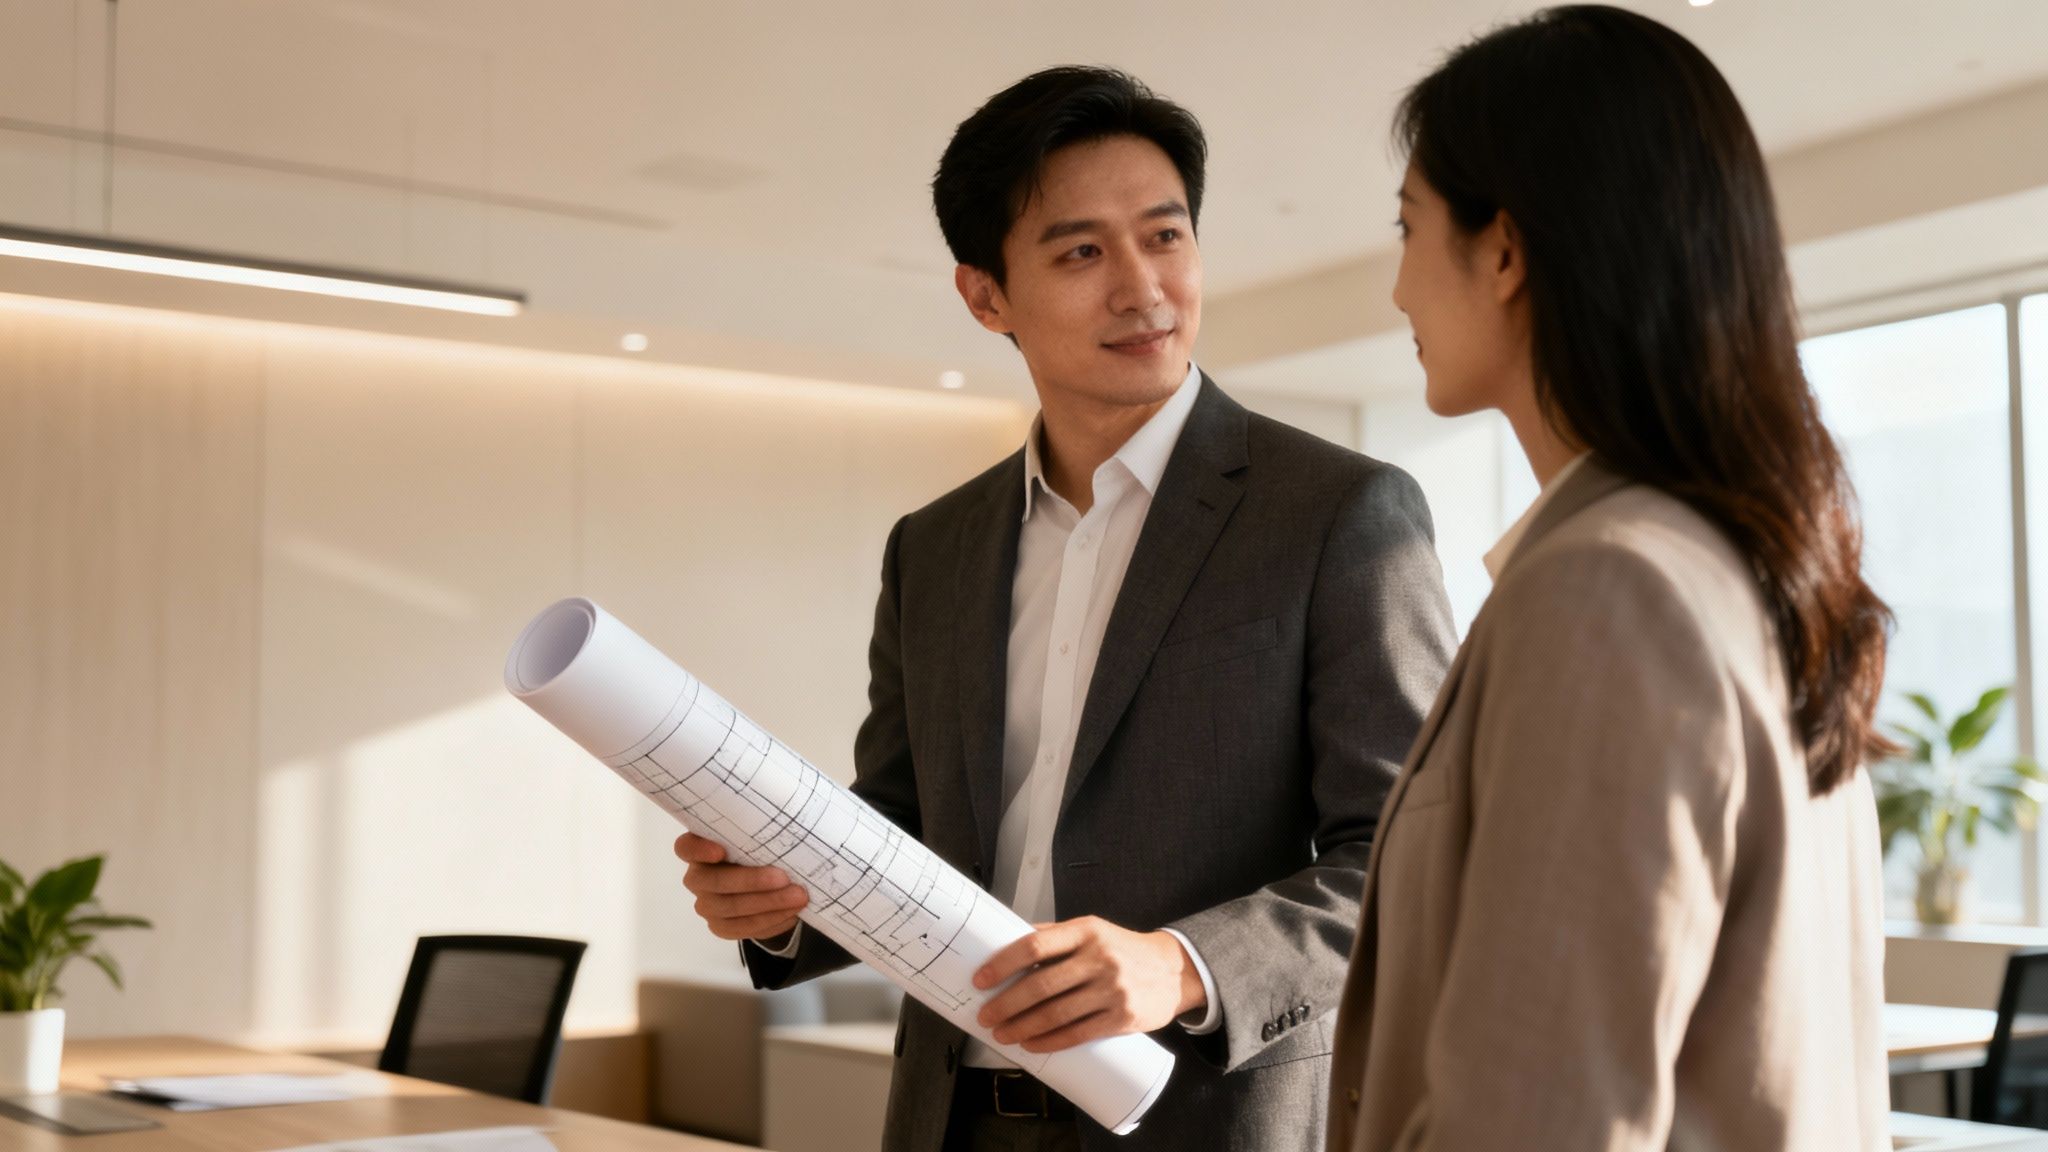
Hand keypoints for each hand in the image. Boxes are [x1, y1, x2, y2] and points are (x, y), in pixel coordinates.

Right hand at [674, 832, 807, 942]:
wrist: (769, 886)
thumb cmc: (764, 850)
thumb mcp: (762, 835)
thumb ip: (764, 830)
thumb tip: (794, 820)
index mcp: (701, 847)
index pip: (686, 847)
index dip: (699, 850)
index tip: (721, 851)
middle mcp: (697, 876)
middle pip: (713, 881)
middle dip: (752, 881)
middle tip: (784, 878)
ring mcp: (706, 903)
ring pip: (731, 907)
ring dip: (768, 903)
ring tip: (798, 896)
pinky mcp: (720, 926)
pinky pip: (742, 927)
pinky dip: (770, 919)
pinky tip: (790, 912)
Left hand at [971, 916, 1204, 1053]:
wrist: (1174, 970)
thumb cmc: (1124, 949)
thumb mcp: (1093, 930)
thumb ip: (1055, 936)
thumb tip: (1008, 943)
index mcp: (1086, 931)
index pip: (1034, 945)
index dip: (1003, 964)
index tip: (982, 979)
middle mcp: (1099, 957)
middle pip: (1041, 984)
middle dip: (1006, 1004)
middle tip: (987, 1015)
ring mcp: (1112, 989)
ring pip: (1056, 1013)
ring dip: (1023, 1027)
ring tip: (1003, 1033)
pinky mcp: (1122, 1018)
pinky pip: (1078, 1033)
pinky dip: (1050, 1041)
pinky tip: (1032, 1044)